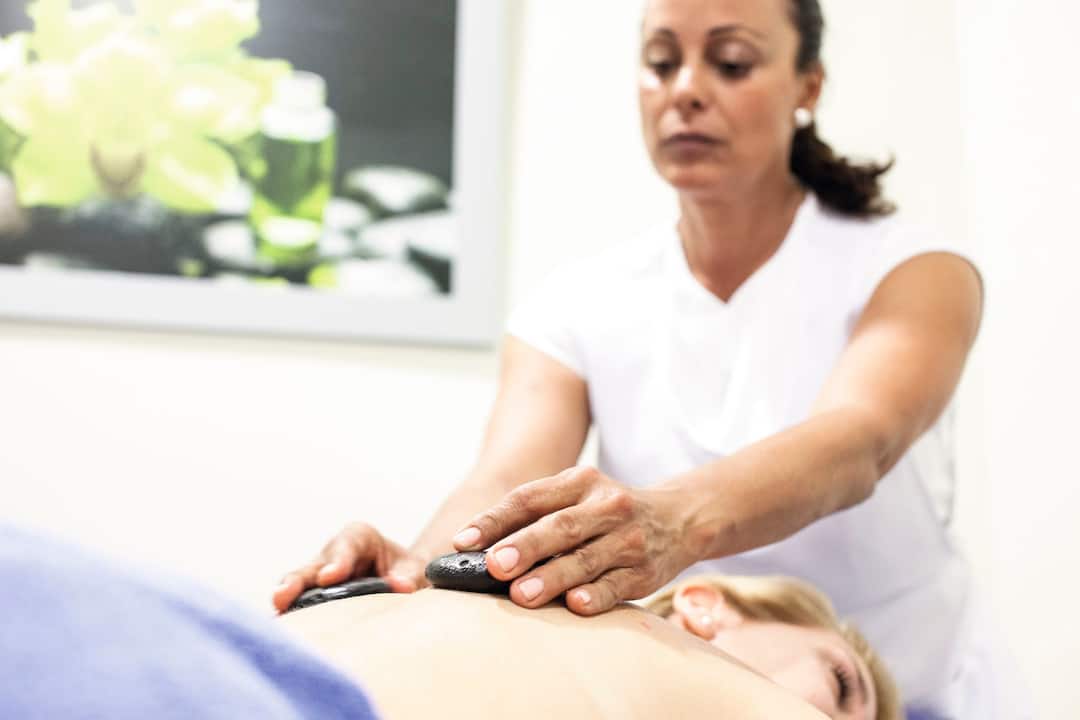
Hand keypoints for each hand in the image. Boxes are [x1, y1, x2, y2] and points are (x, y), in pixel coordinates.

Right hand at [272, 522, 426, 612]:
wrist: (401, 580)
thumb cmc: (406, 570)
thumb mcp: (413, 568)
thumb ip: (408, 574)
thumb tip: (399, 587)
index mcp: (358, 538)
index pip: (346, 546)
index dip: (337, 561)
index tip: (331, 577)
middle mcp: (331, 555)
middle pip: (311, 567)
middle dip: (296, 582)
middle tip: (282, 597)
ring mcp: (317, 577)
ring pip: (298, 586)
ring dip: (285, 600)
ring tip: (274, 615)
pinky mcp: (312, 599)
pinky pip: (298, 606)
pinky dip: (291, 616)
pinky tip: (283, 632)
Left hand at [452, 466, 700, 614]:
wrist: (679, 518)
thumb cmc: (606, 512)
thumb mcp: (577, 496)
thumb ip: (533, 515)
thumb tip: (475, 548)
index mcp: (580, 482)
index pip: (530, 498)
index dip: (495, 519)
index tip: (464, 542)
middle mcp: (606, 506)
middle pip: (560, 526)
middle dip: (525, 546)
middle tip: (494, 566)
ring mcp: (628, 539)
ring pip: (586, 559)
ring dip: (553, 577)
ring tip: (522, 594)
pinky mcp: (645, 571)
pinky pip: (618, 585)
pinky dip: (596, 595)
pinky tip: (575, 605)